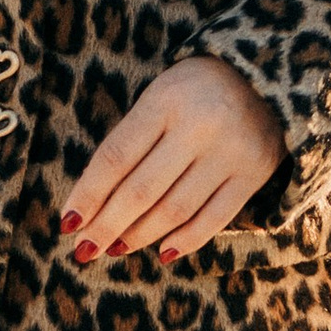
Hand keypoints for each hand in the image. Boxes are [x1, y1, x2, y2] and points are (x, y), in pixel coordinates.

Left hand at [59, 56, 283, 262]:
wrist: (264, 78)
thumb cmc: (194, 91)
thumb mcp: (160, 97)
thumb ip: (132, 141)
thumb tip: (94, 203)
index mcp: (166, 99)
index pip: (116, 157)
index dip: (88, 194)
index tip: (67, 223)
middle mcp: (199, 126)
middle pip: (141, 190)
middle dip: (107, 225)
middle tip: (84, 249)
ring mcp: (230, 152)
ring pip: (175, 209)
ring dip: (140, 236)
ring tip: (116, 248)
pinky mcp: (255, 173)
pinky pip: (214, 218)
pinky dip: (185, 240)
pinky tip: (162, 253)